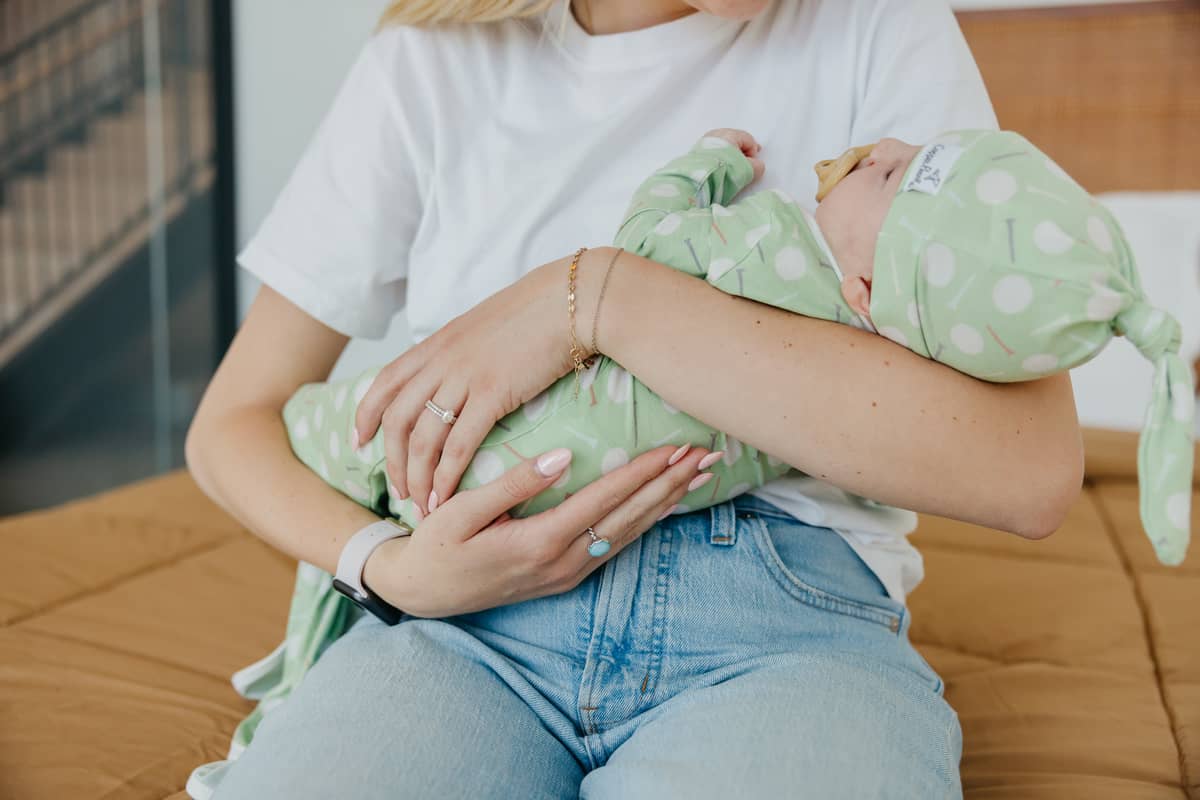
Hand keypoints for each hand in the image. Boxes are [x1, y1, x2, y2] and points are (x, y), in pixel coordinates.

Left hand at [352, 249, 617, 517]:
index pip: (385, 383)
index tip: (360, 442)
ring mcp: (464, 377)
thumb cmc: (539, 312)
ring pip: (423, 438)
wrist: (571, 299)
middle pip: (397, 419)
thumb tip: (463, 370)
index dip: (366, 416)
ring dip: (418, 478)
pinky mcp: (493, 394)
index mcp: (437, 342)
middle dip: (393, 461)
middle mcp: (441, 360)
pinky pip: (459, 444)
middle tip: (399, 491)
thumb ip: (465, 350)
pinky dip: (448, 475)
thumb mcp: (485, 325)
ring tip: (424, 506)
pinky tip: (448, 497)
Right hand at [363, 443, 715, 616]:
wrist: (422, 593)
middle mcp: (563, 563)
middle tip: (709, 454)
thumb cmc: (435, 545)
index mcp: (539, 542)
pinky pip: (616, 545)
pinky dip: (646, 522)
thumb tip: (562, 455)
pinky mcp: (565, 578)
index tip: (677, 446)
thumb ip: (514, 483)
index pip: (605, 499)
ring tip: (699, 475)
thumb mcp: (461, 511)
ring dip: (667, 502)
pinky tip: (664, 504)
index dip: (644, 471)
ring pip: (630, 534)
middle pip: (630, 517)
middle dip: (671, 484)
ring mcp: (567, 574)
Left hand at [704, 127, 764, 182]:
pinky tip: (719, 169)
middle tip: (745, 164)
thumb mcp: (748, 170)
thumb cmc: (724, 171)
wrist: (699, 180)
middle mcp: (716, 134)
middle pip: (735, 141)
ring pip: (722, 147)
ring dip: (729, 156)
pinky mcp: (696, 152)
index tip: (754, 163)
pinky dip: (718, 159)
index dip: (754, 151)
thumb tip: (756, 166)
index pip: (748, 139)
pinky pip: (712, 152)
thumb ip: (757, 166)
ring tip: (731, 168)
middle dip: (741, 152)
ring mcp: (704, 142)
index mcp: (730, 134)